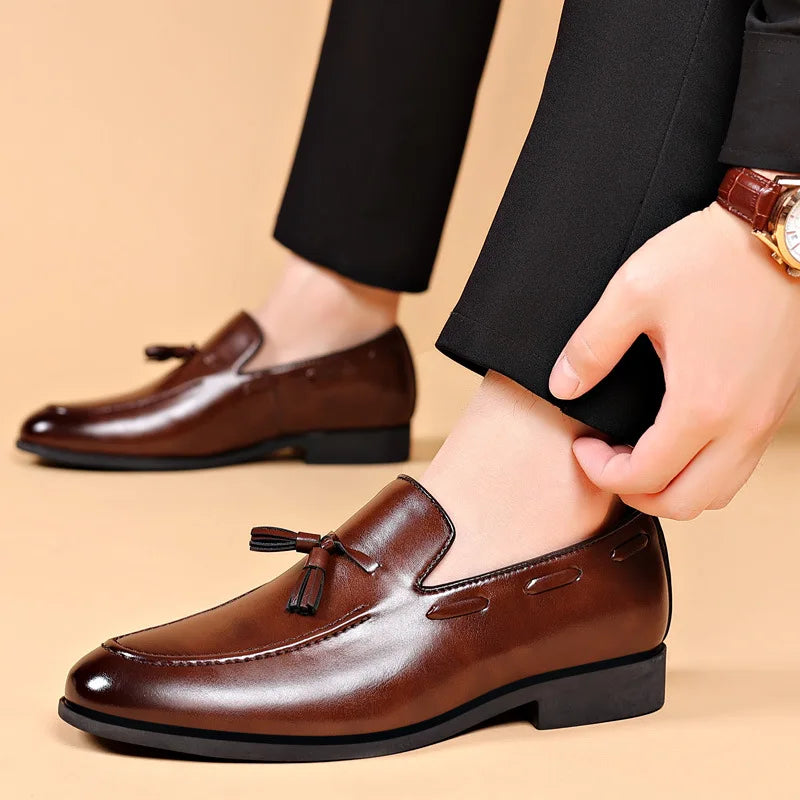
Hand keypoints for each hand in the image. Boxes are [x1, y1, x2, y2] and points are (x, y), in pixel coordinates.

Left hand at [549, 201, 799, 519]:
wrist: (786, 229)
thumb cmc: (712, 255)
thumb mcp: (634, 292)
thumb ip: (592, 347)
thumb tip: (562, 386)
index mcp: (702, 404)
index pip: (646, 478)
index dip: (602, 473)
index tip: (581, 446)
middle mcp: (743, 424)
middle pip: (686, 502)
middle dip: (636, 494)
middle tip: (606, 461)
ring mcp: (766, 417)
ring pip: (720, 490)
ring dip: (673, 487)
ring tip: (638, 453)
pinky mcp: (778, 403)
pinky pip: (740, 463)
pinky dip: (704, 469)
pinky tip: (676, 436)